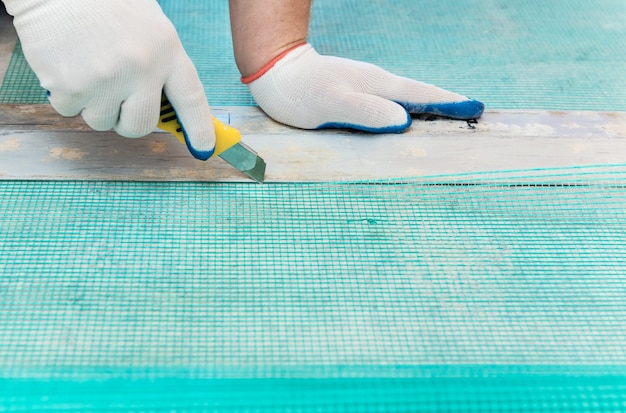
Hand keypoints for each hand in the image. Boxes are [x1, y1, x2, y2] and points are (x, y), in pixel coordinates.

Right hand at [5, 0, 214, 158]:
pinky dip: (65, 94)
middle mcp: (142, 68)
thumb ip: (160, 65)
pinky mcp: (72, 87)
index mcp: (167, 50)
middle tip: (115, 100)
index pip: (191, 99)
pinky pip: (70, 110)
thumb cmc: (103, 2)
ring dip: (93, 104)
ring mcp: (107, 80)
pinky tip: (65, 63)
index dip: (199, 128)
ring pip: (102, 121)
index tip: (204, 148)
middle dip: (127, 121)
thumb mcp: (149, 27)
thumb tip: (165, 106)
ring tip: (87, 66)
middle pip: (140, 125)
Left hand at [243, 44, 483, 132]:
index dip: (449, 104)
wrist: (277, 73)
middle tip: (474, 119)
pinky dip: (408, 115)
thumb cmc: (301, 91)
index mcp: (378, 86)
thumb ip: (365, 111)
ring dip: (430, 112)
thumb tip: (403, 122)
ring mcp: (368, 90)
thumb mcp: (331, 103)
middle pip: (421, 97)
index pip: (422, 96)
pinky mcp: (357, 97)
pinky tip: (410, 125)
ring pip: (407, 102)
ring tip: (451, 125)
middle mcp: (378, 86)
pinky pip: (391, 108)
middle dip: (449, 107)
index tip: (477, 109)